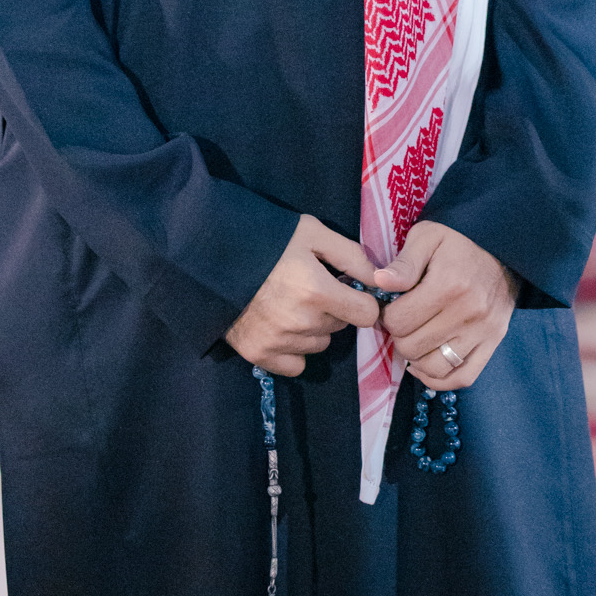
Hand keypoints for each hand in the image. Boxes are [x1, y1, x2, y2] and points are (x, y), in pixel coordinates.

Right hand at [226, 215, 382, 376]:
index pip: (366, 314)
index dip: (362, 300)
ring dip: (313, 328)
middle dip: (334, 309)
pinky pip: (296, 363)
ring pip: (319, 344)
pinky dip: (294, 348)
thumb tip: (380, 278)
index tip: (349, 290)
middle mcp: (301, 322)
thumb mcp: (313, 232)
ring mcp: (279, 341)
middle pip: (340, 327)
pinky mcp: (260, 354)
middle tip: (310, 287)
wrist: (214, 256)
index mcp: (317, 291)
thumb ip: (351, 254)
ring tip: (291, 302)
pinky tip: (281, 325)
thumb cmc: (269, 239)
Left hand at [375, 221, 519, 389]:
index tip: (389, 307)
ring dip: (415, 360)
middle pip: (413, 347)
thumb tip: (379, 282)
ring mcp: (483, 331)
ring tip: (413, 340)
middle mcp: (468, 312)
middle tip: (400, 323)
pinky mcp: (494, 342)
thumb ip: (403, 263)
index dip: (386, 316)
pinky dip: (439, 379)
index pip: (400, 321)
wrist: (501, 246)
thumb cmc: (457, 240)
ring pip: (435, 368)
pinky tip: (426, 364)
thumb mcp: (427, 237)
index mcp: (448, 284)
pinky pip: (463, 377)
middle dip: (398, 337)